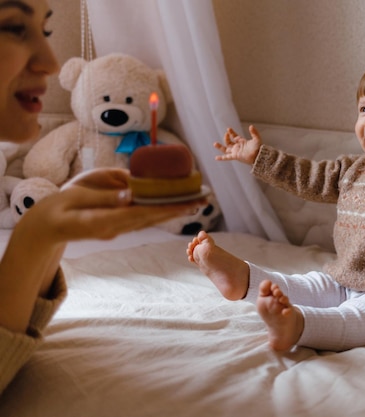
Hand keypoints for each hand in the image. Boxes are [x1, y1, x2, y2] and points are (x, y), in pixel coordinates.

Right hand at [33, 168, 206, 242]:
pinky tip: (174, 205)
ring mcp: (117, 230)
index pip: (141, 213)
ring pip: (151, 220)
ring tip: (196, 201)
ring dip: (173, 210)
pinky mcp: (117, 226)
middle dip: (178, 209)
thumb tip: (130, 193)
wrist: (45, 228)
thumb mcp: (75, 196)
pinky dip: (160, 211)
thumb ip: (104, 195)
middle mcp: (115, 228)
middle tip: (202, 199)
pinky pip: (143, 219)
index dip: (165, 207)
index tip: (185, 202)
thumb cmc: (57, 207)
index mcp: (104, 221)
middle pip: (153, 218)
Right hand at [213, 125, 261, 164]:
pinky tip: (216, 158)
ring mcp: (236, 152)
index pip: (234, 136)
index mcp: (241, 141)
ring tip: (214, 143)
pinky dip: (222, 158)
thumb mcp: (257, 139)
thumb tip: (251, 126)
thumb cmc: (258, 148)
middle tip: (226, 134)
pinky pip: (227, 157)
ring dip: (220, 147)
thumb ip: (254, 132)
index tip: (228, 129)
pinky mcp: (235, 156)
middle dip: (226, 138)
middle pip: (228, 142)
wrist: (259, 156)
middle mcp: (237, 147)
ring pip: (225, 149)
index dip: (231, 132)